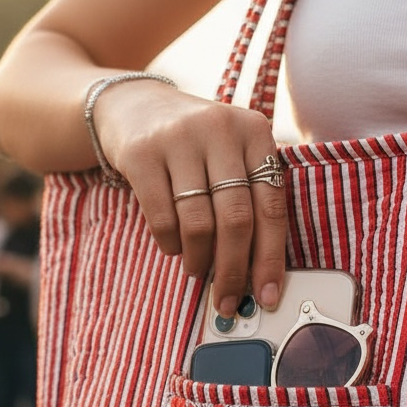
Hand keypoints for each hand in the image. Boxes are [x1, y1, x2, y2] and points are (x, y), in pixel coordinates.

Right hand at [93, 80, 285, 315]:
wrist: (135, 107)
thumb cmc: (193, 144)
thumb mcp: (231, 151)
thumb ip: (250, 195)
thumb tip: (259, 271)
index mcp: (254, 131)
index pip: (271, 206)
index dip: (270, 258)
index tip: (267, 295)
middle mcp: (220, 130)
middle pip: (236, 219)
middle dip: (233, 270)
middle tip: (228, 299)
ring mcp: (178, 139)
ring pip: (198, 223)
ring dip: (199, 260)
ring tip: (197, 269)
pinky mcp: (141, 154)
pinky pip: (161, 218)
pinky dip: (170, 244)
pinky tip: (173, 247)